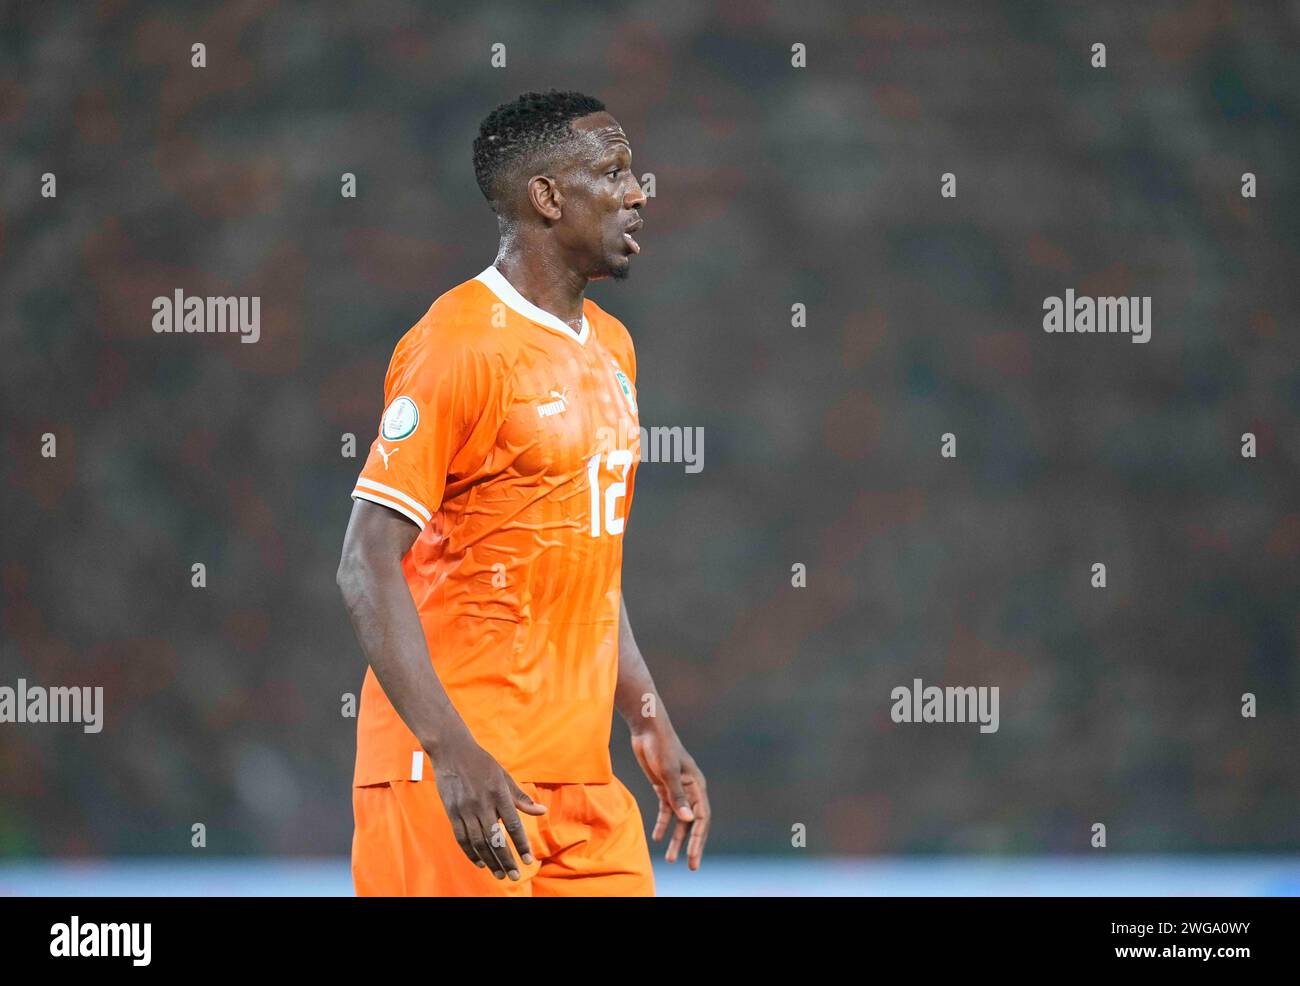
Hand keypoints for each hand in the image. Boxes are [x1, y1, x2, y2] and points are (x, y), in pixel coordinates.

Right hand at [429, 735, 546, 879]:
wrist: (452, 751)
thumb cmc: (482, 763)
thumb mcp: (504, 776)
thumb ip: (521, 797)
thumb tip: (542, 811)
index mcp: (498, 793)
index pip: (512, 824)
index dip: (521, 844)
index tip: (528, 860)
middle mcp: (482, 803)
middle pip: (494, 838)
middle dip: (506, 859)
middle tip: (514, 875)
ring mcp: (465, 809)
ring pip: (478, 842)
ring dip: (489, 861)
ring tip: (499, 874)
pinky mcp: (452, 812)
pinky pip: (461, 838)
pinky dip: (471, 853)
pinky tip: (480, 863)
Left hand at [631, 721, 709, 869]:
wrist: (647, 729)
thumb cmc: (661, 747)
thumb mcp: (668, 773)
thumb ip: (677, 798)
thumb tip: (689, 821)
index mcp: (696, 786)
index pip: (702, 817)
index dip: (699, 838)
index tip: (692, 855)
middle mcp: (690, 790)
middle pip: (693, 822)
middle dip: (692, 844)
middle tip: (691, 866)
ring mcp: (677, 789)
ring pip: (679, 820)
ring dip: (675, 838)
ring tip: (669, 858)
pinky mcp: (663, 787)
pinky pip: (666, 811)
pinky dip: (662, 824)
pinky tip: (657, 837)